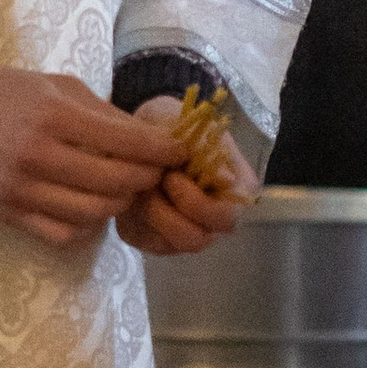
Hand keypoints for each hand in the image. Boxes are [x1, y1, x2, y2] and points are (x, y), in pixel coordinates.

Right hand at [0, 58, 180, 249]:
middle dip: (147, 178)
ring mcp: (22, 191)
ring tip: (122, 186)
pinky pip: (64, 232)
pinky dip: (86, 222)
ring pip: (95, 212)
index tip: (178, 151)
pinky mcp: (9, 214)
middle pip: (117, 182)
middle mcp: (40, 156)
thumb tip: (147, 136)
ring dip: (119, 201)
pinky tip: (87, 203)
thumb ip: (100, 111)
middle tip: (153, 171)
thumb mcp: (51, 84)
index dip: (163, 150)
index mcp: (53, 115)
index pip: (128, 142)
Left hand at [117, 94, 256, 259]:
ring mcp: (183, 233)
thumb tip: (226, 180)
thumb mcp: (191, 125)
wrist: (139, 130)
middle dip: (171, 212)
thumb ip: (209, 150)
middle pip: (198, 240)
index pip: (227, 218)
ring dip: (152, 211)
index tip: (173, 175)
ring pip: (171, 243)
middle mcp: (213, 220)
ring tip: (142, 183)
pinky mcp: (153, 238)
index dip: (199, 203)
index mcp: (234, 193)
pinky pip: (142, 238)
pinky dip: (133, 215)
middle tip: (156, 181)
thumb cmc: (173, 124)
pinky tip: (133, 191)